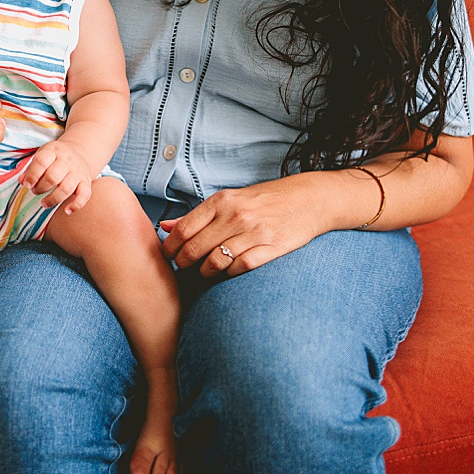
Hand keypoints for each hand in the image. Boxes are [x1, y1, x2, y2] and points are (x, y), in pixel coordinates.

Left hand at [20, 140, 94, 215]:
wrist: (79, 153)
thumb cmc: (54, 158)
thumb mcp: (41, 157)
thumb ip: (31, 169)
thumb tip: (22, 181)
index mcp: (53, 151)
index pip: (41, 161)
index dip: (32, 175)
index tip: (27, 184)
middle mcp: (67, 160)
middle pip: (53, 177)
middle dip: (40, 188)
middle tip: (35, 191)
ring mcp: (78, 171)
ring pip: (66, 188)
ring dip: (52, 199)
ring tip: (44, 203)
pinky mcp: (86, 181)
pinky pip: (84, 195)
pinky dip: (76, 205)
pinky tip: (67, 211)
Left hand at [160, 175, 329, 278]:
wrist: (309, 200)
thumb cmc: (264, 201)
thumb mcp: (229, 201)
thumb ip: (197, 216)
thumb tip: (164, 228)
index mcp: (222, 201)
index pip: (184, 229)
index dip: (171, 247)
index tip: (169, 256)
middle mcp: (236, 216)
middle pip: (195, 248)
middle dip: (183, 263)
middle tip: (183, 269)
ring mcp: (255, 232)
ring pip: (216, 261)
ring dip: (204, 272)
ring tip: (204, 273)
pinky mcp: (272, 247)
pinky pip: (241, 267)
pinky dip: (229, 274)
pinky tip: (227, 272)